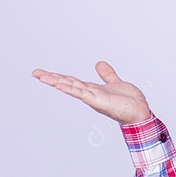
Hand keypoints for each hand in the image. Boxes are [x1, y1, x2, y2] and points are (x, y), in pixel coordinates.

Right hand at [32, 61, 151, 124]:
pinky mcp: (97, 100)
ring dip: (55, 81)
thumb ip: (107, 74)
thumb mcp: (116, 82)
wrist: (140, 113)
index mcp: (92, 89)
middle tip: (35, 73)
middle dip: (51, 78)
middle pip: (67, 83)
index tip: (43, 73)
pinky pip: (81, 93)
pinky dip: (69, 88)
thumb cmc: (129, 102)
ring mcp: (92, 97)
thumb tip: (99, 64)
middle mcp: (89, 94)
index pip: (71, 81)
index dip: (58, 76)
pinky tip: (59, 84)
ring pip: (70, 87)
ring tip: (41, 76)